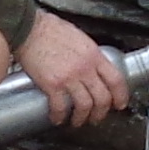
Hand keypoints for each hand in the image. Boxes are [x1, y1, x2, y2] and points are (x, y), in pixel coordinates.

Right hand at [17, 6, 128, 129]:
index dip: (120, 95)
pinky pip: (60, 107)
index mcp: (93, 55)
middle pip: (102, 98)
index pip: (116, 80)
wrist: (28, 29)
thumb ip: (88, 54)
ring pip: (84, 106)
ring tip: (77, 121)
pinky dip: (59, 116)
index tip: (119, 103)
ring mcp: (69, 77)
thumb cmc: (49, 29)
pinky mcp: (52, 85)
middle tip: (97, 117)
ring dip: (81, 117)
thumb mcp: (79, 38)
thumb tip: (91, 67)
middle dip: (101, 112)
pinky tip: (57, 118)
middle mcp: (85, 68)